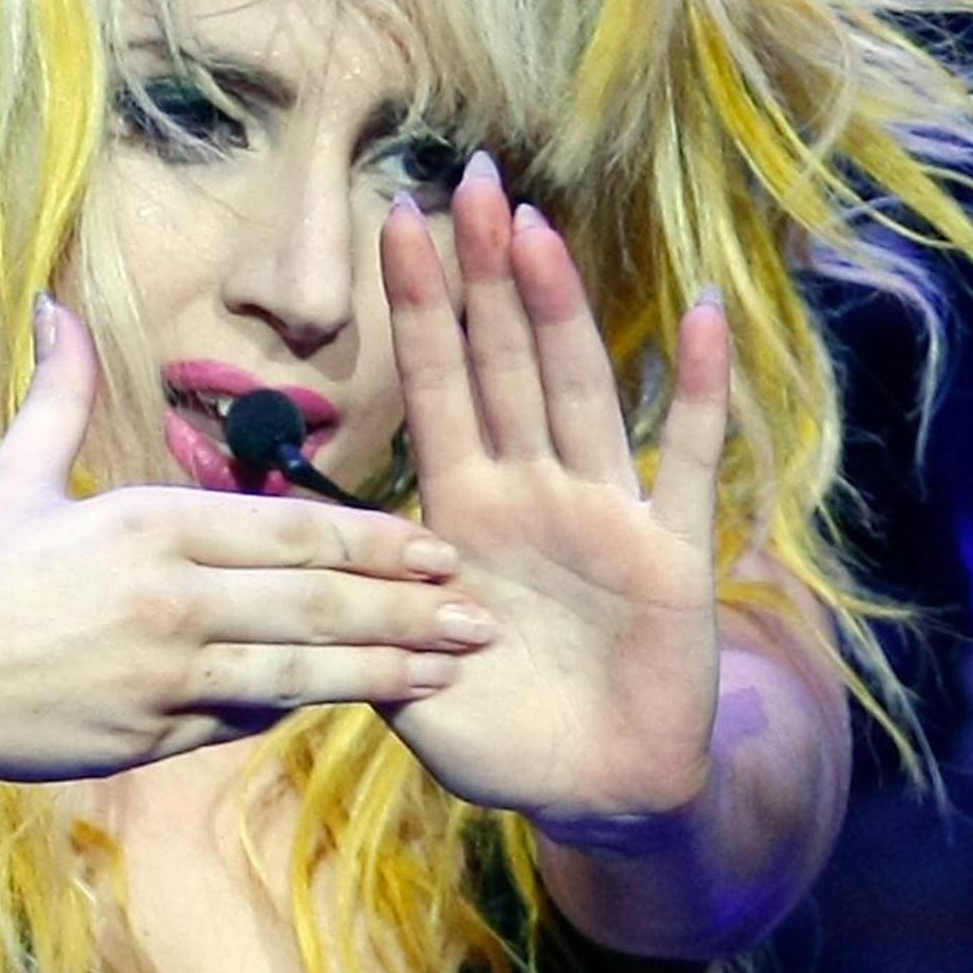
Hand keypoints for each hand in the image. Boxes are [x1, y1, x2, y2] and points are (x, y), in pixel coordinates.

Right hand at [0, 300, 488, 805]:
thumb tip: (56, 305)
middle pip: (316, 606)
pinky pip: (239, 725)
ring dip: (385, 671)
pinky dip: (298, 713)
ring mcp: (159, 677)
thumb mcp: (10, 475)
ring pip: (299, 676)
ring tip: (454, 670)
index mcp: (147, 523)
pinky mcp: (141, 739)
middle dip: (410, 609)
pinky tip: (355, 706)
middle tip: (485, 612)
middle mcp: (167, 600)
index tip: (442, 544)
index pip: (291, 533)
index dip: (377, 543)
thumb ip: (61, 395)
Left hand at [378, 159, 729, 835]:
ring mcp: (604, 515)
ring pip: (576, 393)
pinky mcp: (671, 554)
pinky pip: (684, 463)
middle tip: (467, 179)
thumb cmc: (492, 729)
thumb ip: (347, 615)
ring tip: (535, 229)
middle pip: (504, 364)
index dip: (417, 310)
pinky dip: (695, 394)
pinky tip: (702, 317)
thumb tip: (271, 555)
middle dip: (483, 276)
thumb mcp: (392, 677)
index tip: (389, 222)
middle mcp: (533, 494)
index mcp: (462, 513)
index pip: (435, 389)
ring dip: (559, 311)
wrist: (590, 794)